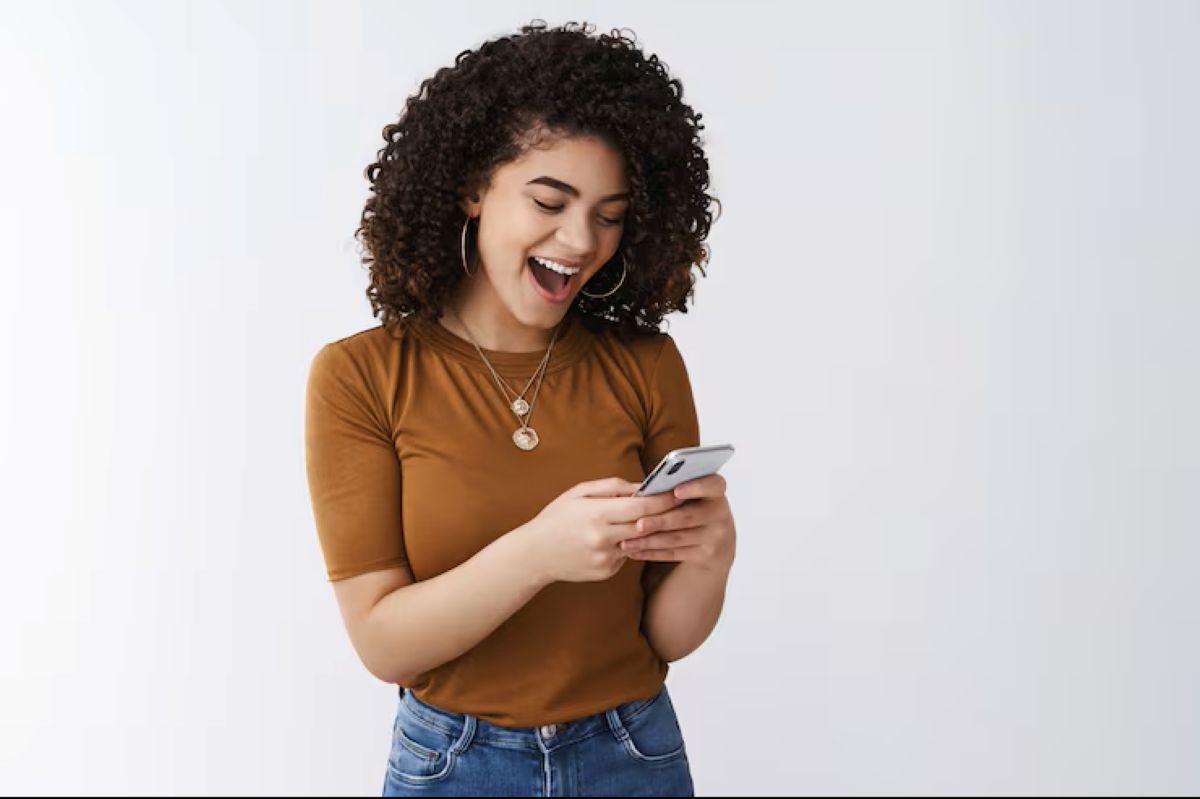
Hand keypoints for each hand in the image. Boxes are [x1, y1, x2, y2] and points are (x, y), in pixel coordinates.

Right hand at [523, 477, 687, 583]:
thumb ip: (612, 487)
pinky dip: (626, 545)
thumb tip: (642, 486)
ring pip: (638, 542)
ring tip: (649, 520)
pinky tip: (613, 540)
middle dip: (663, 516)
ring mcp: (605, 558)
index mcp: (596, 514)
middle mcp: (603, 538)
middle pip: (646, 526)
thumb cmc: (556, 518)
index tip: (677, 493)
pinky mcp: (606, 572)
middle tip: (678, 505)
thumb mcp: (578, 493)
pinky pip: (626, 555)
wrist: (534, 554)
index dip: (663, 500)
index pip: (641, 507)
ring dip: (645, 531)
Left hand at [618, 474, 735, 572]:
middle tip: (638, 524)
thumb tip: (644, 492)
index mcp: (716, 491)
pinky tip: (635, 552)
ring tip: (627, 542)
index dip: (695, 487)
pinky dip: (653, 553)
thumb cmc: (694, 506)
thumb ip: (675, 488)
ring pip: (678, 538)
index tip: (676, 490)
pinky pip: (676, 553)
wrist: (716, 539)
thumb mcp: (693, 494)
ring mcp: (716, 536)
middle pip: (688, 516)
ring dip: (650, 541)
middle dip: (660, 521)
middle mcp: (720, 513)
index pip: (713, 485)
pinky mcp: (707, 554)